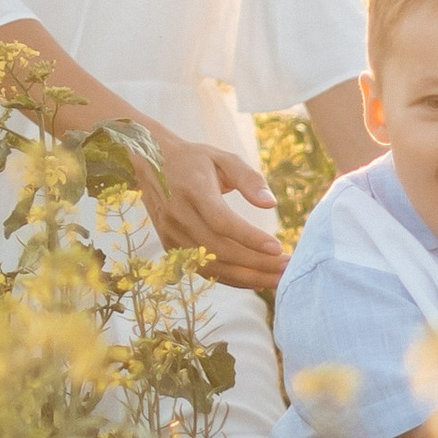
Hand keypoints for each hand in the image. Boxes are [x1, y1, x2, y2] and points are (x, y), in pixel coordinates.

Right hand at [133, 128, 288, 291]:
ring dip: (247, 277)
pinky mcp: (171, 246)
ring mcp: (172, 234)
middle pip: (219, 249)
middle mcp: (178, 215)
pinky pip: (203, 269)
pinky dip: (231, 279)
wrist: (150, 164)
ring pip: (212, 265)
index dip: (249, 237)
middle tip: (288, 268)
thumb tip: (271, 203)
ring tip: (278, 279)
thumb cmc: (195, 160)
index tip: (278, 247)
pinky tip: (256, 279)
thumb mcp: (223, 158)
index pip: (221, 221)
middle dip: (256, 264)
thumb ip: (249, 178)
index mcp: (192, 189)